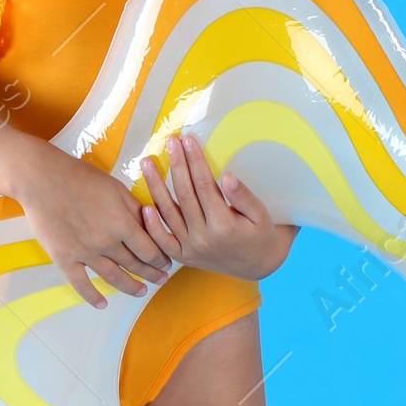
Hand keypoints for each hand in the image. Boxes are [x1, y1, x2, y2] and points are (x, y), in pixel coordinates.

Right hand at [14, 147, 172, 308]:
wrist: (41, 179)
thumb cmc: (80, 177)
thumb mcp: (116, 188)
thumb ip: (135, 209)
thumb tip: (152, 225)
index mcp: (121, 223)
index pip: (149, 250)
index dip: (161, 259)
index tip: (166, 263)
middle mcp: (105, 242)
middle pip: (135, 265)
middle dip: (151, 273)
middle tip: (161, 279)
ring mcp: (84, 253)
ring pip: (113, 277)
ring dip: (130, 287)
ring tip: (141, 292)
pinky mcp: (64, 258)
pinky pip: (81, 284)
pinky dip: (92, 297)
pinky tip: (102, 304)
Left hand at [139, 132, 293, 278]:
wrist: (257, 265)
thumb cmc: (260, 234)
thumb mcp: (261, 214)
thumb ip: (243, 196)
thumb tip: (227, 177)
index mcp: (224, 225)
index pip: (204, 186)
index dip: (195, 161)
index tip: (188, 140)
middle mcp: (203, 237)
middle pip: (184, 195)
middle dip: (176, 165)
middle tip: (169, 142)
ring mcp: (190, 248)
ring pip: (168, 214)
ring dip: (155, 187)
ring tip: (147, 163)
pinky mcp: (182, 257)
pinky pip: (162, 241)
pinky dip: (151, 225)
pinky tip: (145, 205)